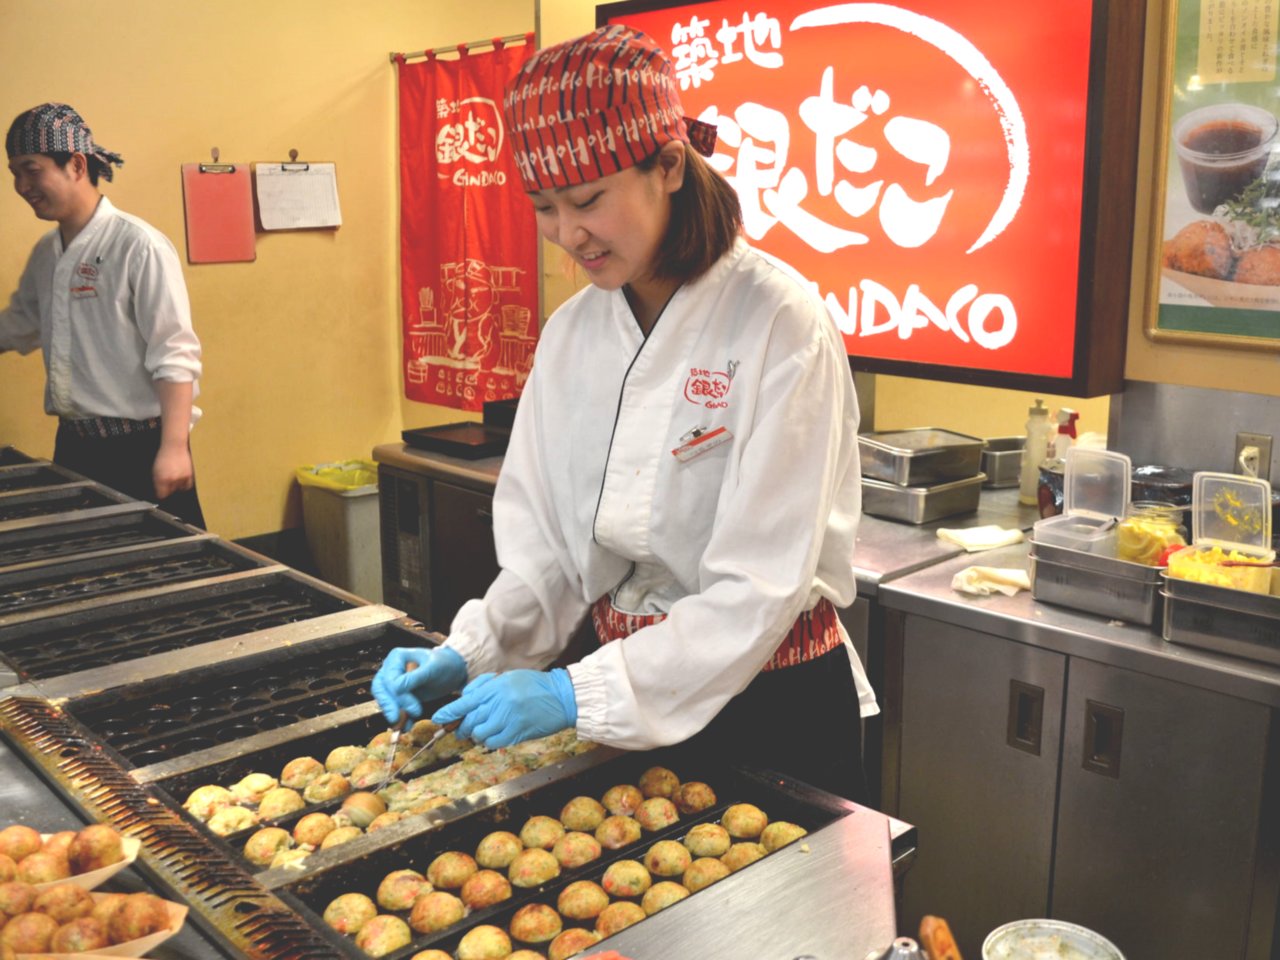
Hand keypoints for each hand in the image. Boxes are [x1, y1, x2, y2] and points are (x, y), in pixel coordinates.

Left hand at [152, 443, 193, 499]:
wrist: (175, 446)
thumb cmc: (164, 456)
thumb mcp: (155, 470)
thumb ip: (157, 482)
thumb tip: (160, 491)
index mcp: (162, 479)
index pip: (162, 495)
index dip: (161, 493)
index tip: (162, 492)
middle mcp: (173, 480)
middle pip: (172, 492)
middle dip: (170, 488)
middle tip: (170, 481)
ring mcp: (183, 477)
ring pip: (182, 489)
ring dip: (179, 485)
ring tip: (177, 478)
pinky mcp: (191, 475)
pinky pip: (189, 484)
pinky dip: (186, 482)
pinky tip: (184, 477)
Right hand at [371, 646, 467, 723]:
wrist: (453, 670)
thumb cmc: (444, 663)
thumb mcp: (432, 668)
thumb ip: (414, 677)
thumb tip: (397, 687)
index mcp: (396, 658)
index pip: (389, 679)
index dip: (399, 696)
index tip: (414, 707)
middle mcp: (391, 669)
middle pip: (381, 690)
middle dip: (389, 706)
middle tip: (397, 719)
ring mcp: (394, 683)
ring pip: (386, 700)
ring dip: (393, 714)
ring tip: (403, 726)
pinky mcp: (401, 695)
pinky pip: (396, 708)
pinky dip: (401, 718)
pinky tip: (407, 726)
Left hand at [431, 669, 576, 748]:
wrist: (562, 697)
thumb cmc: (535, 685)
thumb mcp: (508, 678)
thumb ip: (485, 687)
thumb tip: (465, 699)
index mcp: (495, 687)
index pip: (464, 702)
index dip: (448, 713)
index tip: (438, 719)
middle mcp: (498, 703)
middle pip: (469, 720)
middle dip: (461, 727)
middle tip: (460, 729)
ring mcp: (507, 719)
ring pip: (478, 734)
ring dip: (476, 734)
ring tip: (482, 730)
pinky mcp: (516, 733)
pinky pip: (492, 743)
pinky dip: (488, 742)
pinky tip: (493, 736)